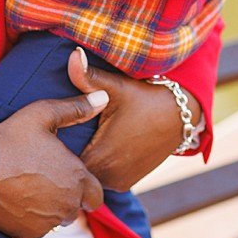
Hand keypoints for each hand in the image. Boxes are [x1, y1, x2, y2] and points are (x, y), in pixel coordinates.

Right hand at [0, 89, 107, 237]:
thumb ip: (75, 109)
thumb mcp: (41, 115)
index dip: (86, 185)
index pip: (96, 194)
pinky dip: (32, 219)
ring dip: (52, 208)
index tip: (68, 175)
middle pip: (78, 207)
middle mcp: (68, 205)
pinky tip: (18, 200)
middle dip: (69, 197)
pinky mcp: (29, 234)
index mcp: (76, 178)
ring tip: (31, 188)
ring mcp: (48, 223)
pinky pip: (39, 228)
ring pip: (59, 219)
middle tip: (47, 180)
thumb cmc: (8, 144)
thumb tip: (103, 98)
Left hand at [69, 48, 203, 191]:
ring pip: (88, 174)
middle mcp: (108, 176)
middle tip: (67, 130)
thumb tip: (73, 54)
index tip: (56, 130)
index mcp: (99, 157)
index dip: (57, 146)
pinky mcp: (126, 183)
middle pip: (74, 168)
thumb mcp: (117, 87)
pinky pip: (102, 177)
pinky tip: (100, 147)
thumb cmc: (146, 98)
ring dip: (85, 160)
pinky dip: (99, 166)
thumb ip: (88, 76)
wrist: (181, 115)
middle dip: (69, 153)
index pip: (63, 160)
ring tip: (82, 138)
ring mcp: (118, 182)